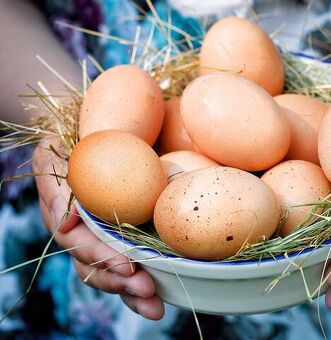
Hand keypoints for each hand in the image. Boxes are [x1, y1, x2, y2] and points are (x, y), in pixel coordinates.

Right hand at [33, 136, 164, 318]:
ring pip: (113, 271)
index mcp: (65, 212)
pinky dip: (144, 282)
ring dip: (132, 292)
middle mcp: (83, 229)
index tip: (128, 266)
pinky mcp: (127, 233)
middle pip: (97, 263)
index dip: (101, 256)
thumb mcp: (55, 147)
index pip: (79, 242)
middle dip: (121, 281)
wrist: (101, 119)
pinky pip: (133, 262)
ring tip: (155, 306)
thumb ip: (55, 183)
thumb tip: (68, 223)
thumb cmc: (76, 130)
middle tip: (146, 289)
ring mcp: (104, 234)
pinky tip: (161, 300)